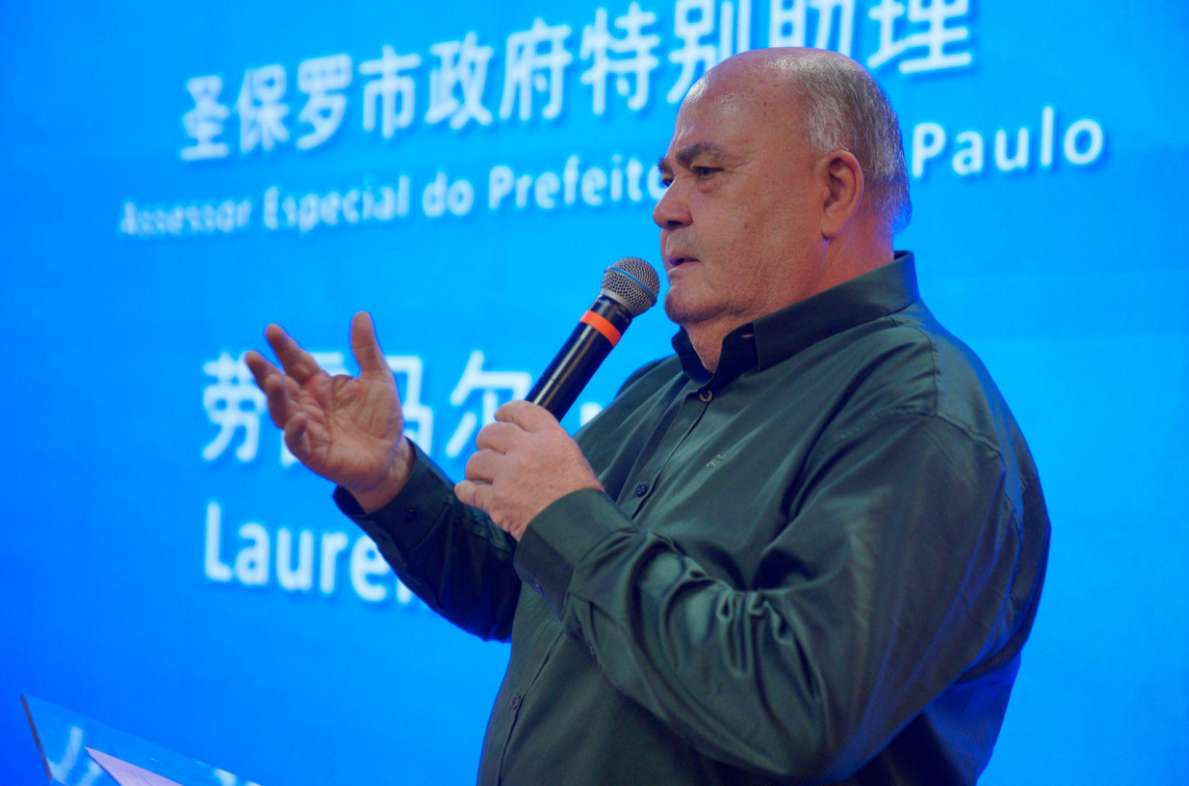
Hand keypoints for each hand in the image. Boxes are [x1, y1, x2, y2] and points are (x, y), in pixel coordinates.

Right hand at [244, 312, 412, 511]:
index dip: (284, 347)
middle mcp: (307, 405)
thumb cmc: (381, 417)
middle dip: (264, 372)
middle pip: (280, 386)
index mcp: (319, 385)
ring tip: (272, 380)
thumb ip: (366, 350)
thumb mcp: (378, 378)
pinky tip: (298, 418)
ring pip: (282, 413)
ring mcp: (308, 429)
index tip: (271, 329)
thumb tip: (361, 314)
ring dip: (276, 398)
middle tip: (251, 356)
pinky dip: (295, 431)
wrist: (392, 456)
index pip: (296, 363)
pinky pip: (298, 443)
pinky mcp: (314, 454)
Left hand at [455, 401, 602, 539]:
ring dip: (476, 468)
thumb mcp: (573, 459)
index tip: (500, 415)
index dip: (507, 411)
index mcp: (551, 438)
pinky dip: (466, 490)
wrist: (580, 530)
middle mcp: (528, 450)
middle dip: (486, 440)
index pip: (521, 410)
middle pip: (493, 432)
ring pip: (477, 460)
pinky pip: (469, 490)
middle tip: (488, 448)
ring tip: (480, 475)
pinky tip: (467, 490)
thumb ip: (549, 446)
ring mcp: (509, 475)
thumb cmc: (581, 499)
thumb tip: (526, 442)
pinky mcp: (496, 500)